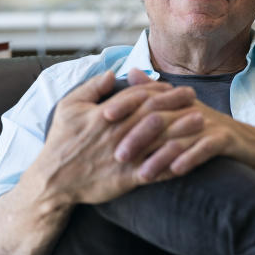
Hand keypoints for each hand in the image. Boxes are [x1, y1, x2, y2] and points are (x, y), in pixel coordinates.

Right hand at [29, 70, 202, 204]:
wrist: (53, 181)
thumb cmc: (61, 141)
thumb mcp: (68, 107)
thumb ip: (91, 87)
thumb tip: (113, 73)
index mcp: (105, 115)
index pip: (138, 96)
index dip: (157, 89)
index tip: (172, 87)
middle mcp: (117, 134)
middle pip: (154, 114)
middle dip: (176, 103)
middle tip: (194, 97)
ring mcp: (124, 157)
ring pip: (158, 140)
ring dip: (181, 129)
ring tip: (201, 120)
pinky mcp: (127, 179)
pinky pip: (156, 170)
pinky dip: (173, 163)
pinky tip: (189, 156)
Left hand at [114, 70, 254, 179]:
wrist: (249, 144)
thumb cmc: (208, 128)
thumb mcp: (182, 109)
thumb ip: (155, 92)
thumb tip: (132, 72)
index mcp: (179, 101)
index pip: (148, 98)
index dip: (125, 105)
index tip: (103, 117)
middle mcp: (192, 109)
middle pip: (160, 118)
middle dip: (137, 137)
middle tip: (118, 156)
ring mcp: (210, 124)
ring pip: (179, 137)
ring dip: (160, 157)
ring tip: (143, 175)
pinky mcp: (226, 139)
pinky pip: (206, 148)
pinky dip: (190, 158)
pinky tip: (177, 172)